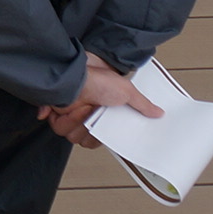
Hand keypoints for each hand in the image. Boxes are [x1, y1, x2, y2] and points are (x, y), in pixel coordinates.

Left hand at [38, 52, 161, 146]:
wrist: (77, 72)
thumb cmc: (98, 78)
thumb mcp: (126, 91)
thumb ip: (142, 104)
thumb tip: (158, 112)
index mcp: (101, 116)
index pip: (101, 140)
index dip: (102, 138)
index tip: (104, 129)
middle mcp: (85, 118)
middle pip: (86, 141)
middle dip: (89, 130)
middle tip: (94, 113)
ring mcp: (69, 116)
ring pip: (71, 136)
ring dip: (77, 122)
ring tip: (84, 106)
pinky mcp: (55, 114)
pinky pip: (57, 127)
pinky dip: (63, 118)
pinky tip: (68, 107)